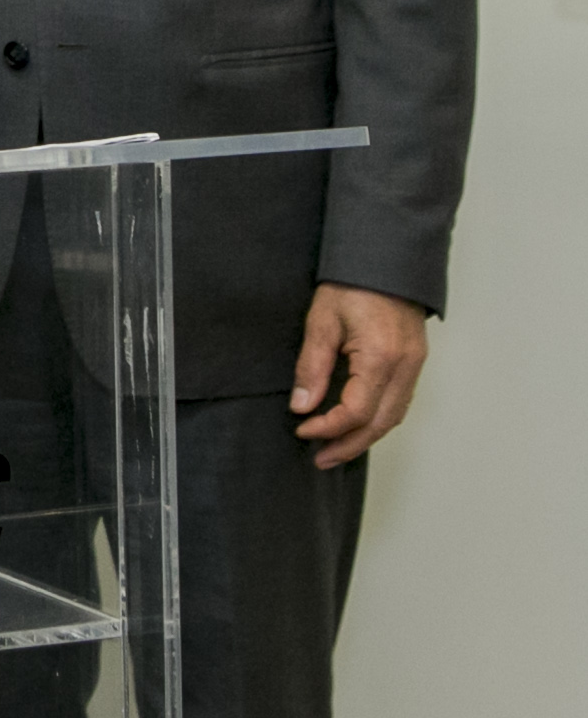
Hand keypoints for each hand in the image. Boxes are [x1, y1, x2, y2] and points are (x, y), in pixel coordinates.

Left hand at [289, 282, 428, 467]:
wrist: (384, 258)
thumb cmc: (351, 285)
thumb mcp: (321, 321)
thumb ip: (312, 366)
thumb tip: (302, 405)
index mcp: (382, 357)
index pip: (356, 411)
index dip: (329, 428)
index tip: (303, 431)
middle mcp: (406, 367)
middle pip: (381, 423)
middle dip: (349, 445)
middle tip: (320, 459)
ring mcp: (416, 365)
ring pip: (395, 416)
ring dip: (366, 437)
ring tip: (335, 449)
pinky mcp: (415, 361)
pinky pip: (400, 402)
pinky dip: (379, 419)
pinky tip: (358, 425)